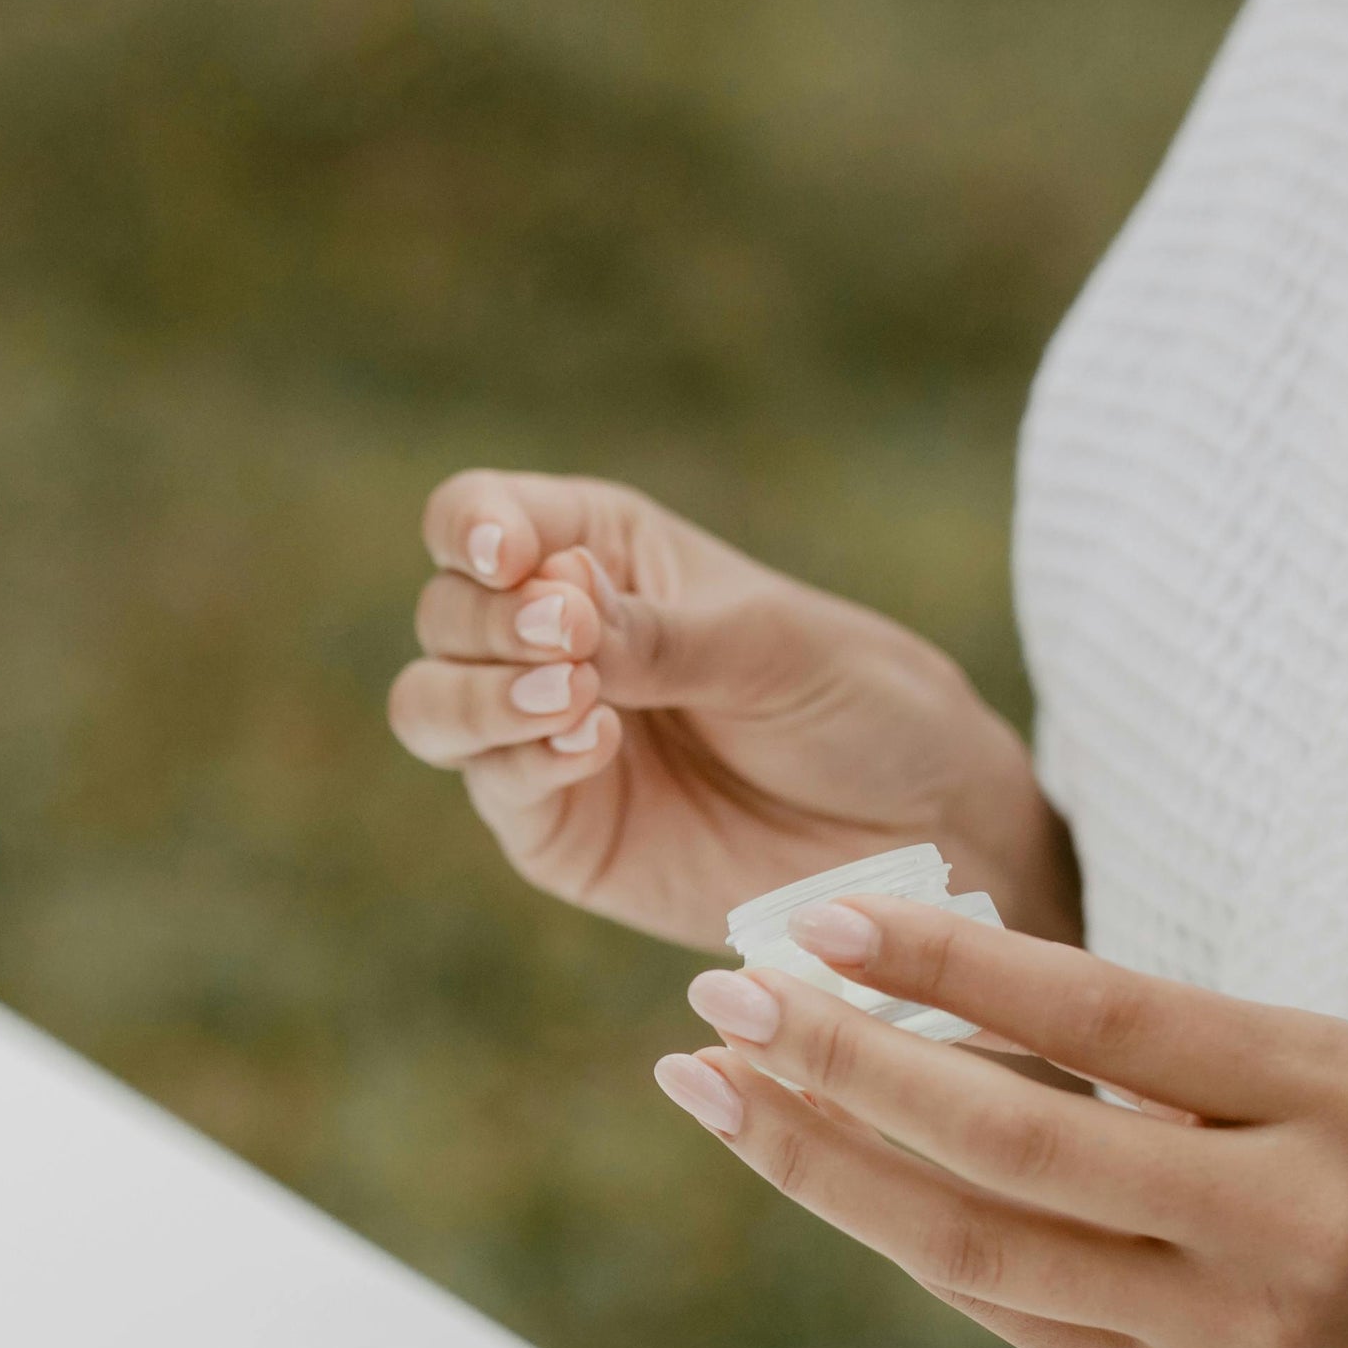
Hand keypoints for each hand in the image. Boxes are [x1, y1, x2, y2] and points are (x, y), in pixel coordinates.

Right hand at [385, 471, 1073, 949]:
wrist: (917, 830)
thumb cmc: (857, 704)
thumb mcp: (768, 645)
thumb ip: (654, 631)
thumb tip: (548, 608)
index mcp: (598, 553)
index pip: (481, 517)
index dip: (472, 527)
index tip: (512, 556)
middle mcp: (548, 640)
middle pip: (444, 612)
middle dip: (490, 623)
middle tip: (569, 639)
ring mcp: (537, 737)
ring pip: (429, 705)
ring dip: (478, 695)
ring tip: (575, 698)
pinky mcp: (552, 826)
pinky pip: (492, 786)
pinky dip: (522, 762)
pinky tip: (593, 746)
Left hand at [647, 897, 1347, 1347]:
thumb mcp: (1324, 1082)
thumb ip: (1154, 1053)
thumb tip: (933, 997)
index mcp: (1321, 1093)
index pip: (1102, 1013)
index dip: (948, 971)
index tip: (816, 920)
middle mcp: (1274, 1215)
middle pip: (1010, 1141)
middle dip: (841, 1068)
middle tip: (719, 1000)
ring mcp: (1222, 1332)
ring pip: (977, 1246)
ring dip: (825, 1164)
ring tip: (715, 1086)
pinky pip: (1004, 1314)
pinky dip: (899, 1234)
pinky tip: (816, 1168)